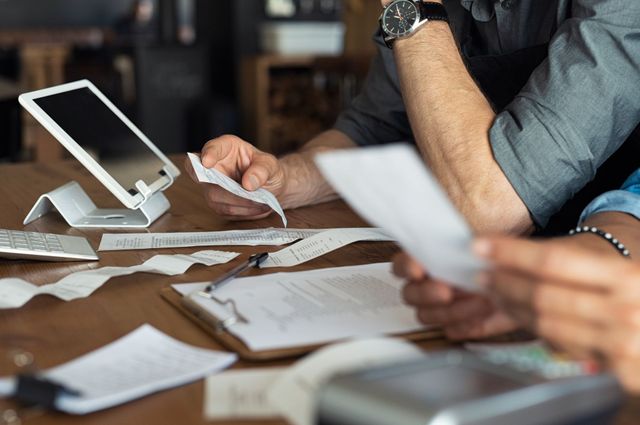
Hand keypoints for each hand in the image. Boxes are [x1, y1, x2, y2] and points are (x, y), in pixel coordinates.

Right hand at [185, 135, 286, 220]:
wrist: (272, 188)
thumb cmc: (269, 170)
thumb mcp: (271, 165)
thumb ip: (262, 170)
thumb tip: (248, 183)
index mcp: (226, 148)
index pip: (211, 148)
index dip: (208, 154)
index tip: (208, 162)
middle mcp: (215, 166)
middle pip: (207, 178)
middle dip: (229, 190)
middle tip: (251, 193)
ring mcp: (212, 186)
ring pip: (215, 198)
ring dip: (239, 203)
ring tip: (260, 202)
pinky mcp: (217, 203)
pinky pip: (225, 210)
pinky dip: (242, 211)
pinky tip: (256, 207)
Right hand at [392, 252, 518, 339]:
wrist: (523, 277)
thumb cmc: (498, 257)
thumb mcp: (485, 242)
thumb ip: (468, 243)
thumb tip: (465, 246)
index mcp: (426, 260)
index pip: (402, 265)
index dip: (406, 267)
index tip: (419, 270)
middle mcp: (427, 285)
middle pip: (409, 295)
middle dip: (427, 294)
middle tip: (446, 291)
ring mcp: (440, 308)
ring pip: (427, 316)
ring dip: (451, 310)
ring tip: (479, 299)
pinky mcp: (457, 325)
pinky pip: (451, 331)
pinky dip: (466, 324)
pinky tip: (482, 314)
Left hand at [475, 237, 639, 392]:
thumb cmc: (631, 281)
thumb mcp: (610, 261)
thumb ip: (565, 258)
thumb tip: (505, 254)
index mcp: (625, 276)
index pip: (553, 261)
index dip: (511, 253)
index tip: (480, 246)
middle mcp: (626, 310)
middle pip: (543, 296)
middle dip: (504, 284)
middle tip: (483, 274)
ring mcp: (622, 344)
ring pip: (545, 325)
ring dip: (512, 308)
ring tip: (496, 294)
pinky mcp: (617, 369)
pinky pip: (561, 347)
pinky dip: (535, 329)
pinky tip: (522, 316)